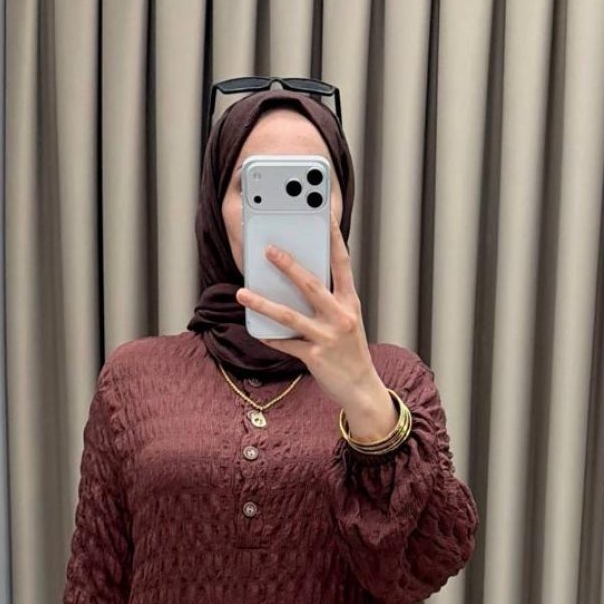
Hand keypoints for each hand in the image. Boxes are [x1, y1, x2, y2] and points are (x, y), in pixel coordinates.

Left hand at [235, 211, 395, 434]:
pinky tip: (255, 330)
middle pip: (311, 285)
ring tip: (242, 292)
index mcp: (350, 303)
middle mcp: (340, 317)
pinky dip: (269, 337)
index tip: (323, 214)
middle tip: (268, 250)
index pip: (342, 263)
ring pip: (290, 316)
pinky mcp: (314, 357)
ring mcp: (327, 337)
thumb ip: (329, 301)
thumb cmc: (350, 352)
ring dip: (263, 303)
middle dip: (288, 266)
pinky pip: (285, 344)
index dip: (333, 237)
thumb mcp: (347, 321)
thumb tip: (299, 280)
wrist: (361, 389)